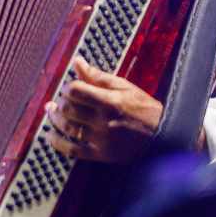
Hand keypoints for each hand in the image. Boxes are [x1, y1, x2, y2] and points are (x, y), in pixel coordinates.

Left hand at [45, 56, 162, 162]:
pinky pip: (73, 150)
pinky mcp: (102, 155)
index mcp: (110, 101)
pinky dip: (58, 143)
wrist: (165, 136)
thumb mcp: (124, 87)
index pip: (75, 91)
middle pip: (69, 109)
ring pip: (68, 128)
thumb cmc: (144, 108)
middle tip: (60, 100)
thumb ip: (97, 76)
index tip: (70, 88)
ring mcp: (102, 140)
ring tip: (51, 112)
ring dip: (54, 119)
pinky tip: (50, 136)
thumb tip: (77, 61)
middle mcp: (104, 121)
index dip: (68, 87)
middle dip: (60, 102)